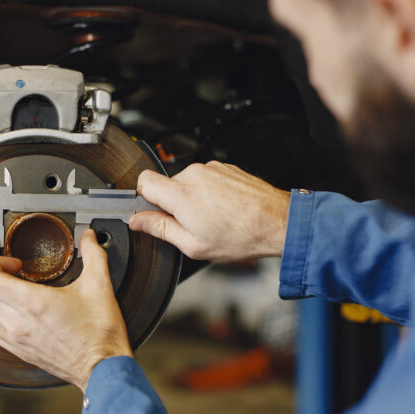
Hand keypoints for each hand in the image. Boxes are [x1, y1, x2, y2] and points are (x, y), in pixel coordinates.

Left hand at [0, 231, 132, 391]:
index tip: (1, 250)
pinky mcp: (17, 350)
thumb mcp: (100, 286)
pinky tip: (3, 304)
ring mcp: (14, 339)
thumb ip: (93, 254)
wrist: (102, 370)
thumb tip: (88, 237)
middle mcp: (16, 323)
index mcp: (32, 304)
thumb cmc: (100, 335)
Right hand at [129, 161, 290, 261]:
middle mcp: (194, 175)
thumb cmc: (241, 235)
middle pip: (166, 184)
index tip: (149, 211)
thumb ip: (160, 229)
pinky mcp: (225, 167)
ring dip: (193, 199)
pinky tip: (224, 210)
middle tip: (191, 225)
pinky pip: (206, 179)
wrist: (276, 222)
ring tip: (213, 219)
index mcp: (181, 194)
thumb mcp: (193, 244)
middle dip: (172, 204)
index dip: (142, 198)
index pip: (143, 181)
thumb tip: (138, 221)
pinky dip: (209, 193)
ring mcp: (212, 168)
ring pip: (187, 182)